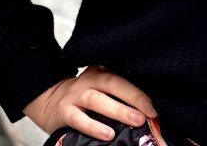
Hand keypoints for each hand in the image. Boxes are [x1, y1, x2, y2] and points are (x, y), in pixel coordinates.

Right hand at [24, 65, 157, 139]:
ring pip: (97, 100)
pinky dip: (94, 127)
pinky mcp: (64, 111)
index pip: (124, 76)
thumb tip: (148, 110)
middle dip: (134, 97)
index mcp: (103, 71)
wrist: (51, 101)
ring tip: (136, 121)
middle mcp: (90, 79)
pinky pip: (79, 119)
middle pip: (114, 83)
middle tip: (150, 112)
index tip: (155, 106)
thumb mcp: (102, 88)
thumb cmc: (87, 97)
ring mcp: (76, 94)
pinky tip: (108, 135)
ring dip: (118, 111)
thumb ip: (120, 93)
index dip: (140, 91)